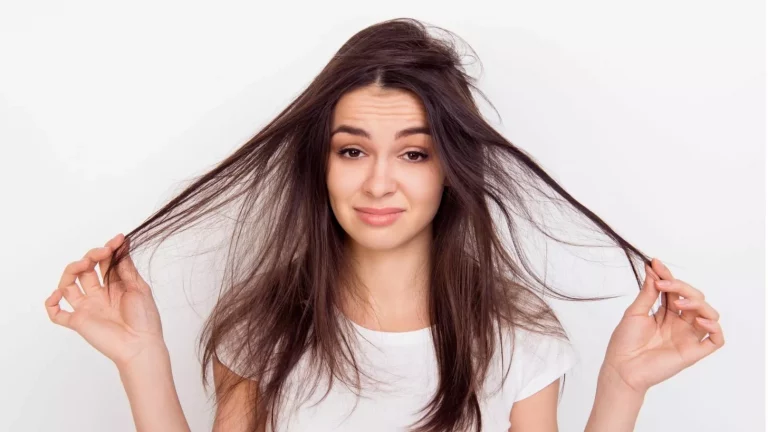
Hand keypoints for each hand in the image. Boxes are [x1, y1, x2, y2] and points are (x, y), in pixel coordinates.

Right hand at [45, 234, 165, 369]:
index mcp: (115, 285)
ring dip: (71, 271)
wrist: (141, 344)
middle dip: (91, 256)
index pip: (105, 262)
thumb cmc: (145, 318)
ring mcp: (87, 307)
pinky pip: (57, 314)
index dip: (108, 249)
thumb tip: (121, 245)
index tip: (117, 239)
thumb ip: (126, 268)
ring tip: (83, 264)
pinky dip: (51, 303)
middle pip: (85, 270)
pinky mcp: (78, 321)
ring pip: (69, 285)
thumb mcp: (139, 288)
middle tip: (102, 251)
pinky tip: (57, 294)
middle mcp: (99, 294)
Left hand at [602, 258, 724, 393]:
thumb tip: (653, 270)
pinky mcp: (694, 352)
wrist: (621, 367)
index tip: (655, 263)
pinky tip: (700, 320)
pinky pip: (716, 339)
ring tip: (678, 302)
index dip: (667, 275)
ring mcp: (688, 336)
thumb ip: (648, 292)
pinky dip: (714, 327)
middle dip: (681, 286)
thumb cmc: (625, 342)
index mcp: (666, 313)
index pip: (674, 290)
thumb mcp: (635, 312)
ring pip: (709, 313)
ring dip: (698, 302)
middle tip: (662, 283)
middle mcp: (680, 323)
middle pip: (694, 297)